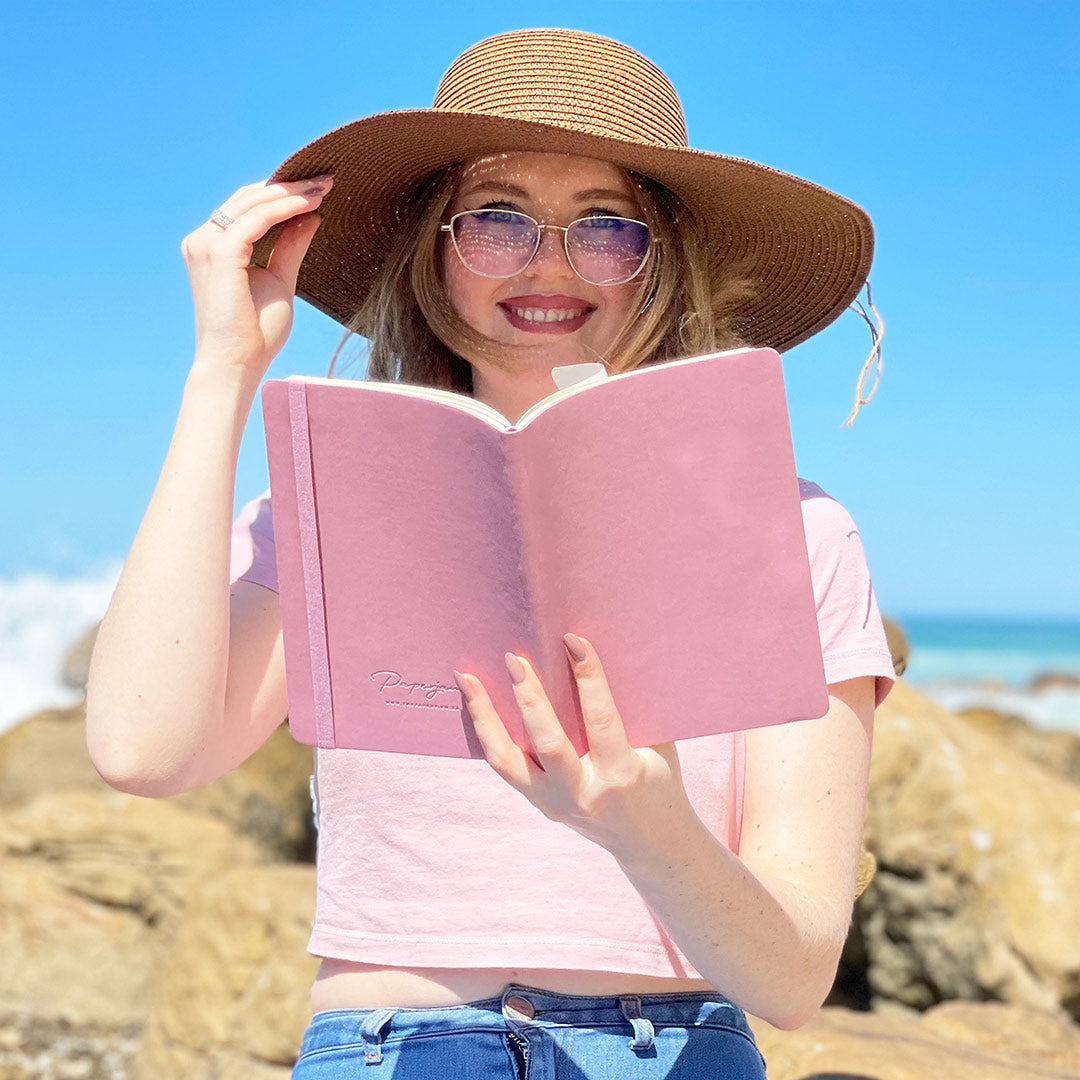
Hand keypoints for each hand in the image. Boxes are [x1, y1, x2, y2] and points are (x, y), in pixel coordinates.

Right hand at [180, 176, 332, 373]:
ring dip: (291, 192)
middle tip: (325, 179)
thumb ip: (290, 247)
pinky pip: (258, 219)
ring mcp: (205, 243)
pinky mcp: (220, 252)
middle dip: (288, 185)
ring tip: (323, 187)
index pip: (246, 207)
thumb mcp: (279, 280)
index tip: (317, 188)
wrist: (237, 364)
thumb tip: (311, 216)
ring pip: (253, 203)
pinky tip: (313, 204)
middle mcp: (202, 239)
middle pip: (248, 198)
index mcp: (212, 246)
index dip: (280, 193)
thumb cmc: (256, 332)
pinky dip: (286, 207)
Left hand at [455, 633, 693, 863]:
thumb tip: (593, 659)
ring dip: (485, 716)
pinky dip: (487, 733)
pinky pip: (505, 767)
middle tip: (514, 658)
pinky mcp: (539, 804)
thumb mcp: (657, 747)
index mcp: (620, 774)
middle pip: (547, 742)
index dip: (589, 677)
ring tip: (467, 679)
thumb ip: (629, 709)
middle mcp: (582, 792)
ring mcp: (554, 803)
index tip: (573, 641)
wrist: (649, 841)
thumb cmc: (657, 781)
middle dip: (529, 697)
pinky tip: (473, 704)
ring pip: (507, 760)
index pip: (600, 718)